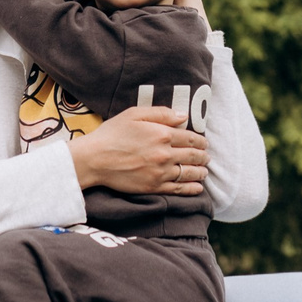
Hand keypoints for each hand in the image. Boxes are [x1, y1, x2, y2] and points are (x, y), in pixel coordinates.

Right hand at [68, 106, 207, 196]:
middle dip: (203, 156)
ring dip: (200, 172)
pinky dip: (191, 188)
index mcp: (162, 134)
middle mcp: (165, 154)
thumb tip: (183, 116)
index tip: (204, 142)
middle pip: (192, 156)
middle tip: (207, 156)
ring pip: (189, 173)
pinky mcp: (153, 187)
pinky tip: (198, 188)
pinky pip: (178, 189)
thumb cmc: (112, 134)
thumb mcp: (134, 114)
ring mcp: (160, 172)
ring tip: (204, 171)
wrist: (94, 159)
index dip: (200, 140)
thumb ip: (161, 113)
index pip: (190, 138)